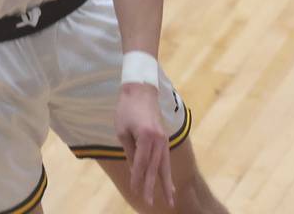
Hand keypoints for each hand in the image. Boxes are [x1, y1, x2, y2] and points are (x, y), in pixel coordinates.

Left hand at [115, 84, 174, 208]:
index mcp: (145, 136)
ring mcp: (163, 139)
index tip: (135, 191)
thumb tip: (135, 171)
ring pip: (164, 166)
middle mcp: (158, 139)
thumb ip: (130, 152)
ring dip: (166, 184)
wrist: (141, 91)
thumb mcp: (122, 131)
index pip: (141, 162)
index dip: (137, 178)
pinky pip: (166, 160)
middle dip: (152, 186)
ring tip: (170, 200)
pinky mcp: (164, 140)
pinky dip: (168, 174)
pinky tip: (170, 186)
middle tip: (149, 203)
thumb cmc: (126, 110)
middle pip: (155, 167)